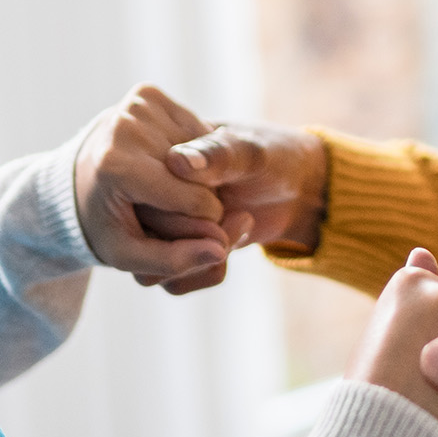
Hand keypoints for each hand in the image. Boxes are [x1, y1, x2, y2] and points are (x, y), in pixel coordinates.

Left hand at [71, 86, 248, 290]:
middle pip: (200, 174)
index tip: (181, 228)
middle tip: (169, 207)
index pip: (196, 201)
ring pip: (203, 148)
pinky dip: (191, 147)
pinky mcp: (146, 92)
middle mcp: (125, 128)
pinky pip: (193, 124)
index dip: (201, 222)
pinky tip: (167, 160)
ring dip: (197, 171)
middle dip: (199, 196)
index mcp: (117, 167)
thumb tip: (218, 251)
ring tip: (163, 183)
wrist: (73, 181)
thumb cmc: (104, 224)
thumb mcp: (131, 255)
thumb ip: (175, 260)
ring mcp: (135, 105)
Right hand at [147, 121, 329, 256]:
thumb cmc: (275, 158)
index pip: (139, 196)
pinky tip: (237, 240)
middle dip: (195, 238)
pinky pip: (173, 285)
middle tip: (242, 217)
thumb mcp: (252, 151)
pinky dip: (207, 272)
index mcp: (156, 160)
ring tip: (243, 223)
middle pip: (141, 240)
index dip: (181, 207)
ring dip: (200, 261)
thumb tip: (178, 162)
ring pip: (152, 271)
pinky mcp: (179, 255)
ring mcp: (162, 230)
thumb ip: (219, 153)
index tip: (225, 198)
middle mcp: (149, 198)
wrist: (298, 188)